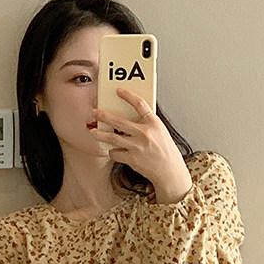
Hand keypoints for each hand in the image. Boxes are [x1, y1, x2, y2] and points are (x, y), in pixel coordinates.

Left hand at [91, 88, 192, 202]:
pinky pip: (115, 153)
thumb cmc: (165, 151)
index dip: (128, 96)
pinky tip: (115, 151)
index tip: (119, 91)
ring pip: (112, 138)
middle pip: (119, 121)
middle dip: (104, 116)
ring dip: (100, 134)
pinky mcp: (132, 159)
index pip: (140, 104)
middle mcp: (145, 133)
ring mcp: (137, 147)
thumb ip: (147, 123)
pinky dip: (113, 152)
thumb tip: (128, 116)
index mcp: (154, 123)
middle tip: (95, 112)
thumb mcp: (160, 132)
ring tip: (93, 132)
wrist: (169, 172)